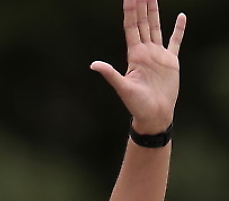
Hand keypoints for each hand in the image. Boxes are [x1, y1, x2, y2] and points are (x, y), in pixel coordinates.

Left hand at [90, 0, 185, 133]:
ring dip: (154, 12)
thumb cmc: (137, 105)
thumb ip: (110, 74)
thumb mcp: (123, 88)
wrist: (154, 115)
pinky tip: (180, 17)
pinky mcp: (171, 61)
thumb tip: (93, 65)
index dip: (131, 11)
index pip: (131, 27)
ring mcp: (158, 55)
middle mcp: (145, 52)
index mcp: (134, 55)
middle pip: (143, 23)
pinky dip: (179, 30)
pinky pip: (175, 41)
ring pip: (156, 27)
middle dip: (142, 6)